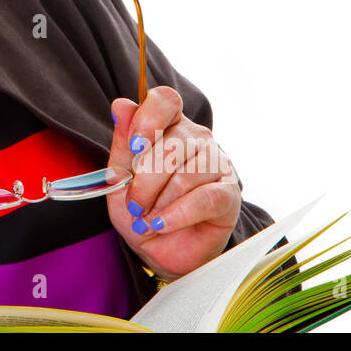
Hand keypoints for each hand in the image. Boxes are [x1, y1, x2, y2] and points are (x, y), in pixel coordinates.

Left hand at [106, 85, 240, 281]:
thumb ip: (122, 142)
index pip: (164, 100)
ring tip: (148, 219)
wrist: (159, 250)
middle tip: (134, 205)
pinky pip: (204, 198)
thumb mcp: (120, 178)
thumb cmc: (140, 208)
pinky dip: (177, 214)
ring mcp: (217, 163)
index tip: (134, 146)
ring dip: (159, 202)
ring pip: (186, 174)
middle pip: (171, 145)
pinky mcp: (229, 194)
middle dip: (144, 181)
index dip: (148, 118)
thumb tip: (121, 105)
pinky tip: (162, 224)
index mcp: (168, 125)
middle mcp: (196, 138)